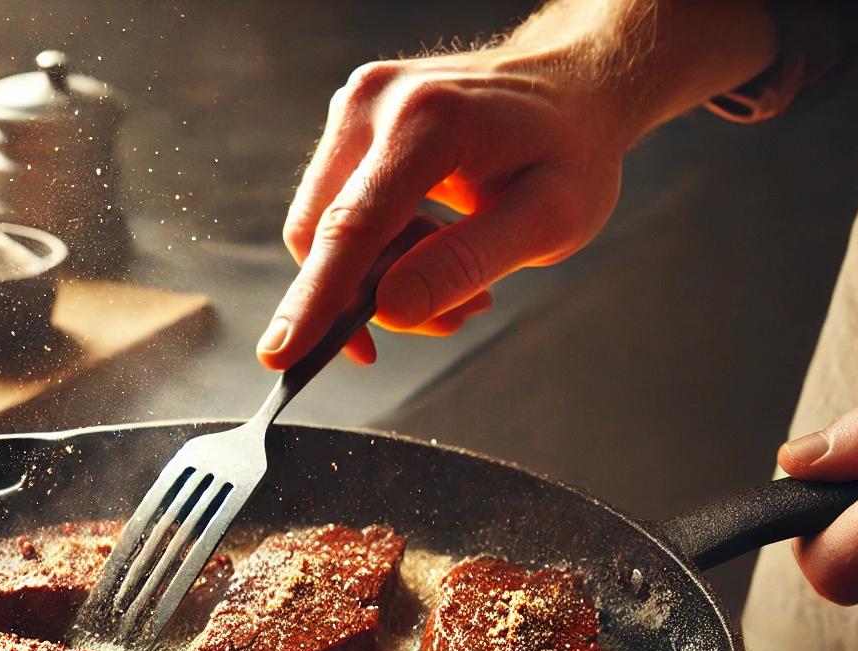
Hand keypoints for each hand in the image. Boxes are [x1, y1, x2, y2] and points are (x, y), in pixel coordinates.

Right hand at [257, 0, 777, 369]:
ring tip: (464, 288)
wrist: (574, 88)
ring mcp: (355, 108)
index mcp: (426, 120)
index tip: (283, 356)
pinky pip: (341, 211)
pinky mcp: (352, 125)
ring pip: (328, 230)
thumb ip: (464, 263)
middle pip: (324, 234)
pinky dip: (382, 251)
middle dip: (370, 298)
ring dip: (382, 278)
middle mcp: (373, 102)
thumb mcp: (548, 219)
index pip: (352, 225)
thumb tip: (390, 312)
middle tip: (452, 318)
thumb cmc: (570, 150)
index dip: (316, 298)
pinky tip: (440, 250)